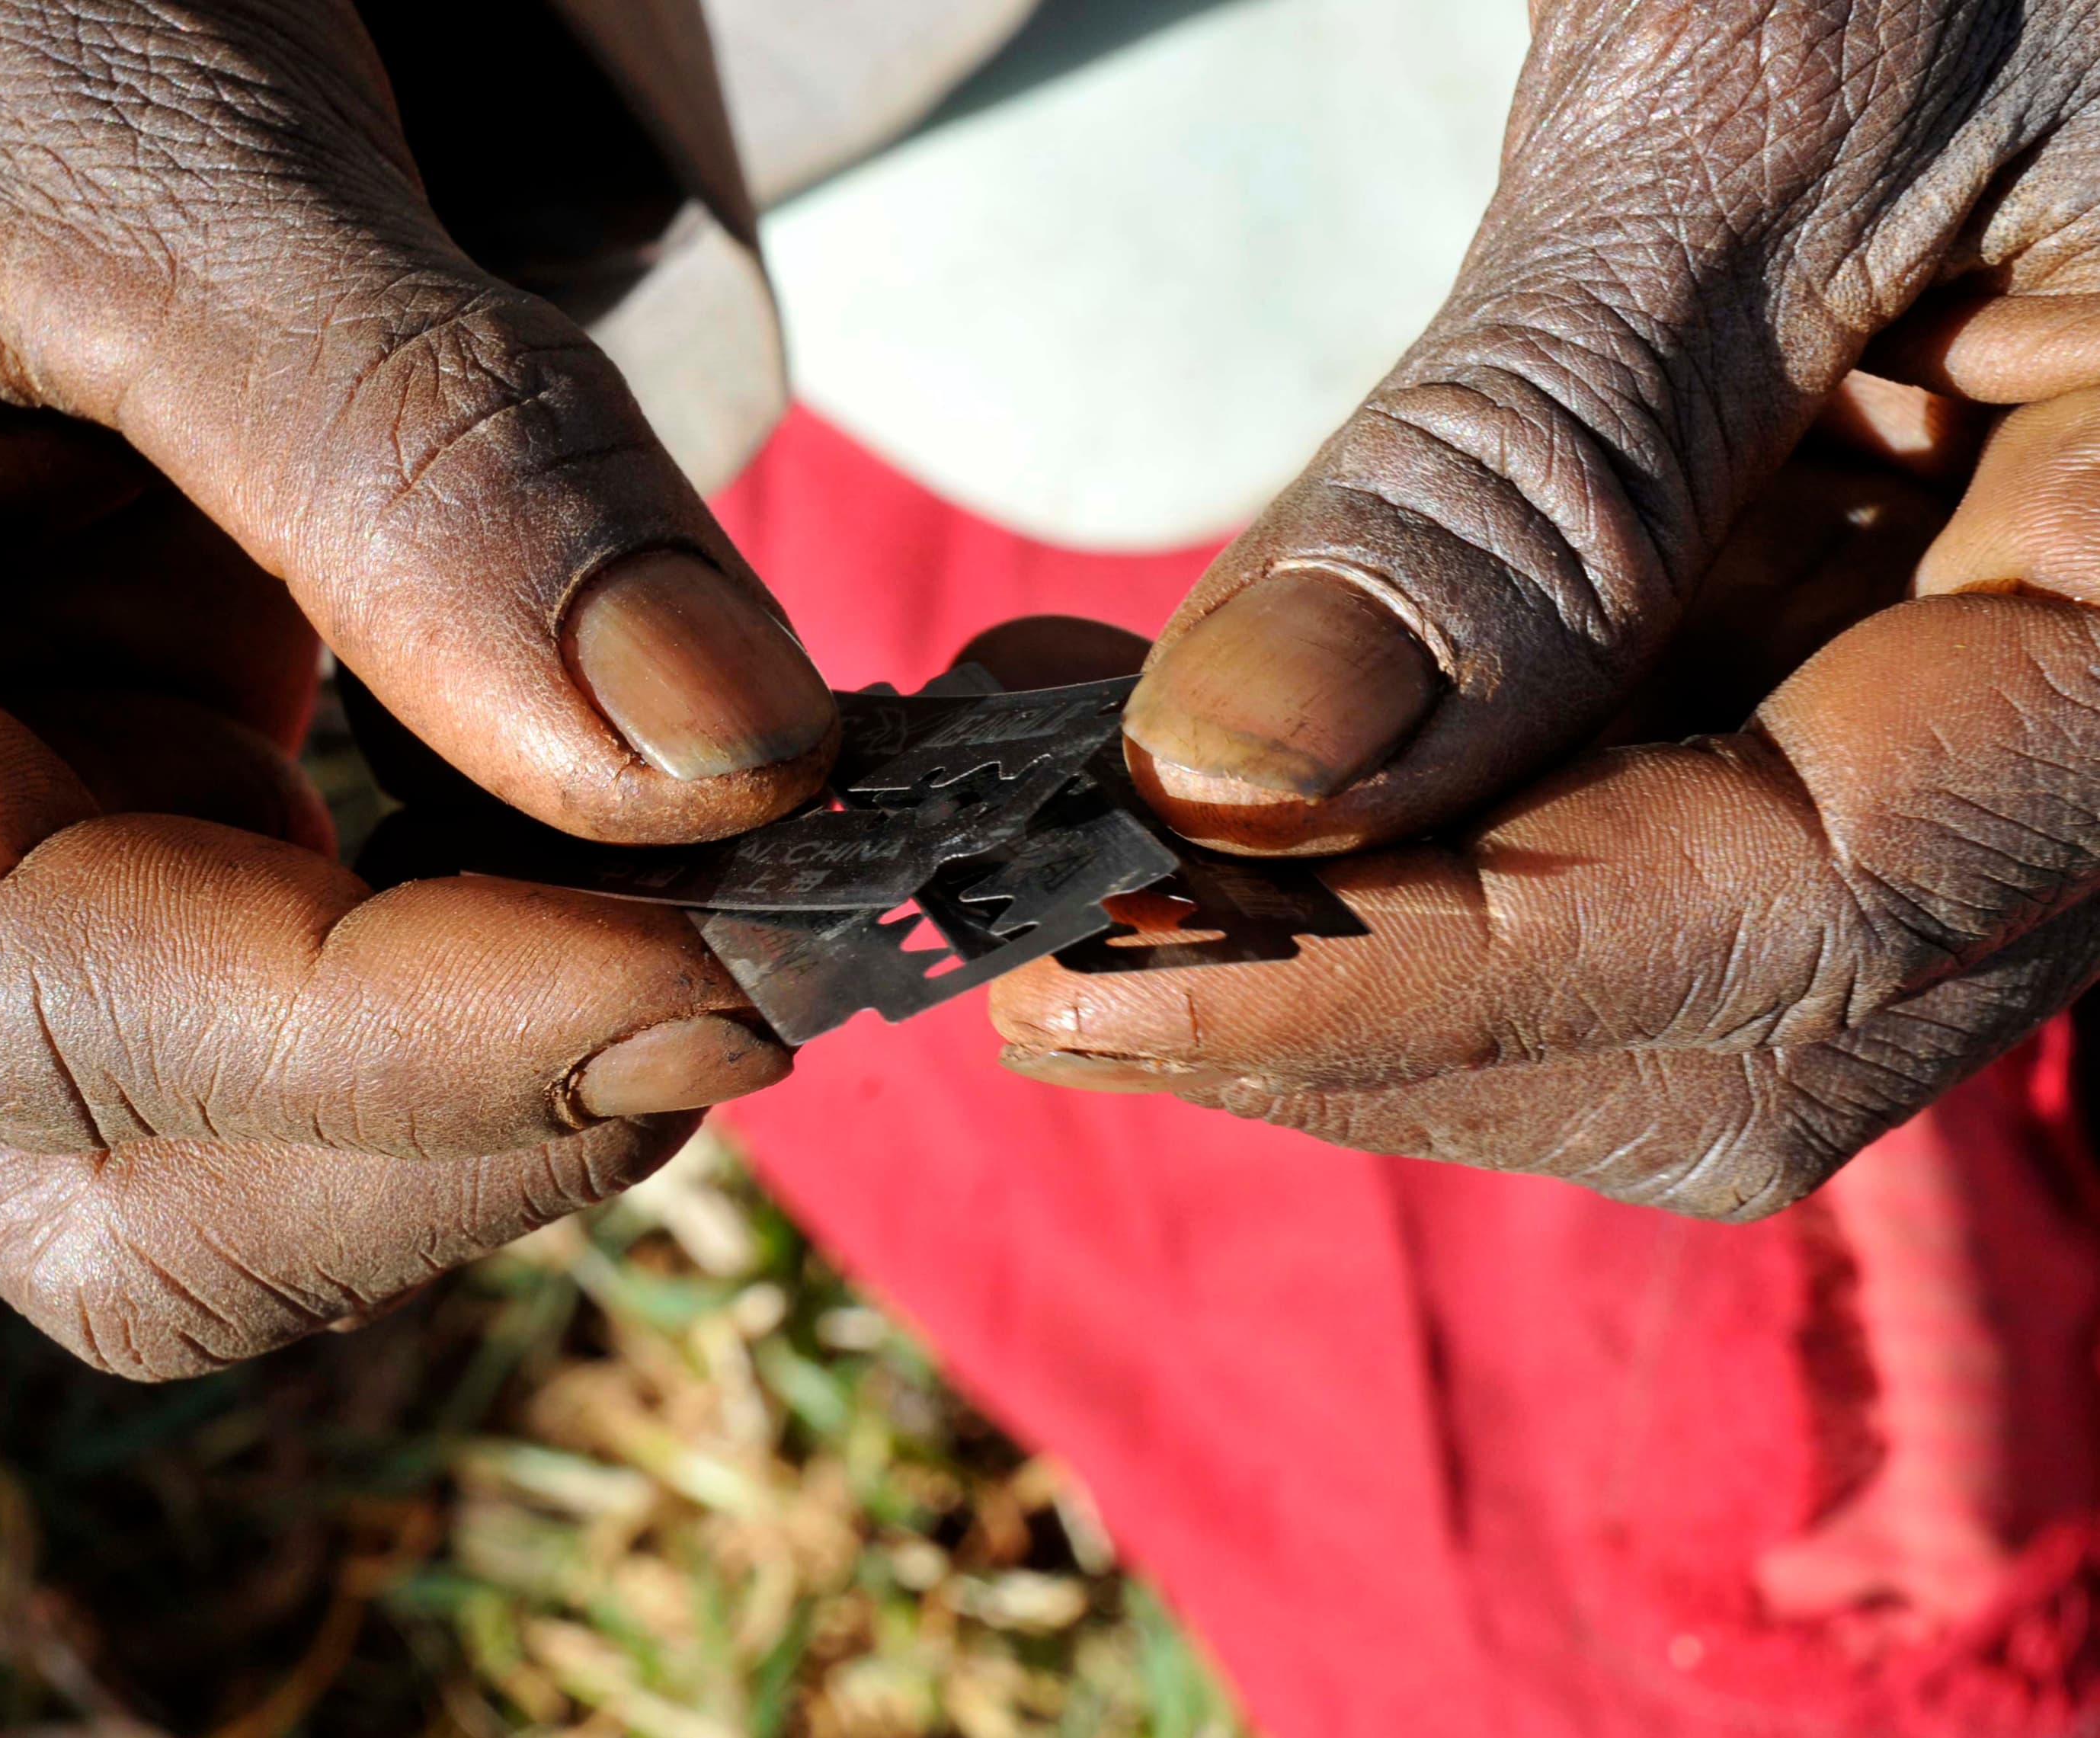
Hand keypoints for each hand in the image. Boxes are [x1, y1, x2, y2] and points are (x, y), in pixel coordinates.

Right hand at [0, 0, 835, 1373]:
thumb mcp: (178, 149)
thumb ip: (438, 467)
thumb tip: (722, 762)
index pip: (38, 1005)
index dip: (418, 1046)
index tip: (729, 976)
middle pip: (118, 1200)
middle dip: (466, 1127)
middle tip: (764, 959)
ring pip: (206, 1193)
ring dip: (489, 1108)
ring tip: (714, 913)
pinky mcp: (12, 889)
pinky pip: (258, 1072)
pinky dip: (463, 1028)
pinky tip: (611, 890)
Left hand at [993, 0, 2099, 1219]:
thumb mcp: (1750, 104)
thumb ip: (1528, 470)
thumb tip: (1243, 777)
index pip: (1829, 903)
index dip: (1435, 978)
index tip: (1085, 980)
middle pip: (1737, 1006)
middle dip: (1357, 1006)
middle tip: (1022, 941)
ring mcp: (1977, 677)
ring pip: (1653, 961)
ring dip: (1327, 932)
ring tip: (1040, 828)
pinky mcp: (1838, 633)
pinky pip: (1616, 811)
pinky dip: (1376, 816)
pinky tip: (1161, 745)